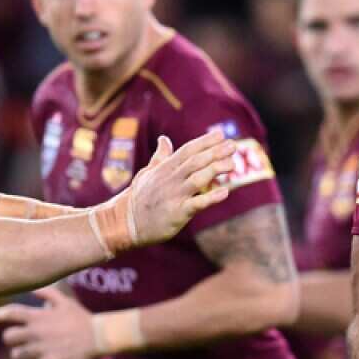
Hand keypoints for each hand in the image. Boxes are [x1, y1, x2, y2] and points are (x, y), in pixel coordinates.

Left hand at [0, 288, 95, 358]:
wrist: (98, 336)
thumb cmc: (81, 318)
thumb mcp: (64, 301)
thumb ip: (47, 293)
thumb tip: (31, 289)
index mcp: (38, 317)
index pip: (10, 313)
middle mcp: (37, 332)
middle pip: (8, 337)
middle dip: (11, 339)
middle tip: (17, 341)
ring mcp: (42, 349)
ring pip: (16, 355)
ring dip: (20, 355)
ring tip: (27, 355)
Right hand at [106, 131, 235, 247]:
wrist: (125, 223)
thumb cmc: (139, 199)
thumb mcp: (147, 173)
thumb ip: (160, 157)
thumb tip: (164, 139)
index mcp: (165, 169)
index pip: (187, 150)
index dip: (204, 142)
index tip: (220, 134)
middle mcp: (170, 180)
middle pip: (195, 162)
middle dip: (215, 152)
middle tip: (233, 146)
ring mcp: (173, 196)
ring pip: (197, 179)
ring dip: (216, 170)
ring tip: (233, 164)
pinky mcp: (177, 213)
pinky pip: (196, 204)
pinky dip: (210, 198)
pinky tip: (225, 192)